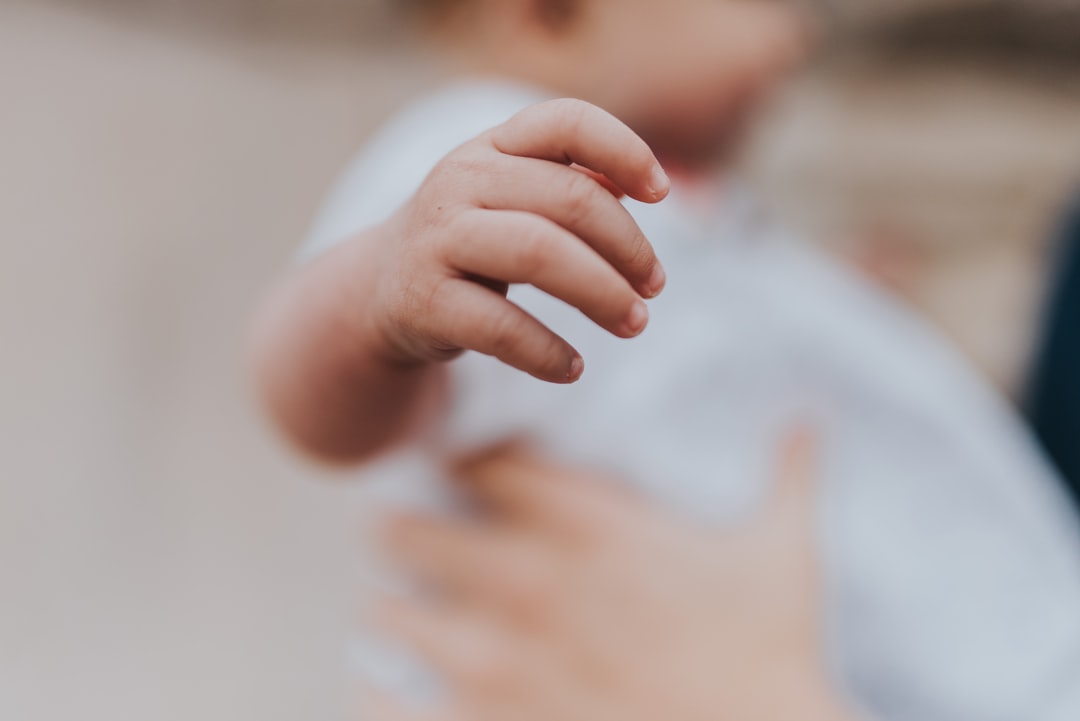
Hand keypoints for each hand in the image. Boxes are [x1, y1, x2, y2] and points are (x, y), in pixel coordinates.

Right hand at [366, 98, 669, 383]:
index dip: (624, 150)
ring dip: (601, 293)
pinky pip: (500, 326)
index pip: (566, 122)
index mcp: (493, 146)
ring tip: (634, 323)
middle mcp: (461, 180)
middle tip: (654, 287)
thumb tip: (646, 188)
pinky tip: (572, 368)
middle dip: (628, 247)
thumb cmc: (473, 238)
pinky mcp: (424, 300)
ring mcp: (438, 238)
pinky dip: (547, 352)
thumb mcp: (515, 199)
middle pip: (568, 198)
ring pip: (539, 253)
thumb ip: (573, 184)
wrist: (382, 289)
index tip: (662, 195)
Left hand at [371, 430, 857, 720]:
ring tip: (400, 612)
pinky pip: (389, 707)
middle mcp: (526, 583)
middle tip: (408, 537)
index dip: (461, 459)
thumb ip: (791, 472)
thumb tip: (812, 414)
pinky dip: (383, 696)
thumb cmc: (771, 655)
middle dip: (406, 531)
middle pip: (409, 530)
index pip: (480, 461)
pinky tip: (390, 690)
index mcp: (587, 528)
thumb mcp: (786, 554)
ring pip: (389, 614)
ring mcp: (496, 662)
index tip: (457, 468)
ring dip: (395, 610)